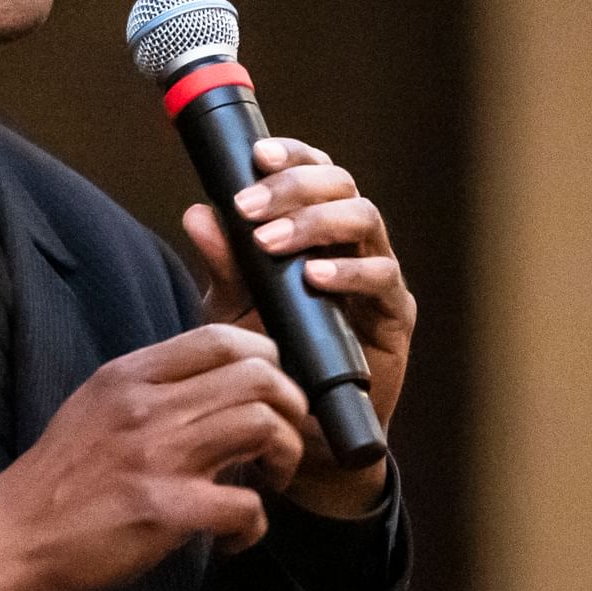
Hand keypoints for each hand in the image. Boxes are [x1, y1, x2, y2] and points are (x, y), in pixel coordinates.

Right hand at [0, 323, 308, 590]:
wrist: (9, 540)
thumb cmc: (58, 481)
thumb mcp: (96, 408)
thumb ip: (153, 390)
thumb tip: (219, 388)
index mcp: (130, 375)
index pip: (221, 337)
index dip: (267, 359)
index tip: (271, 394)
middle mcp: (146, 406)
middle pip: (259, 375)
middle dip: (291, 410)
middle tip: (279, 444)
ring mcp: (158, 457)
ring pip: (264, 426)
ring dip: (284, 458)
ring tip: (268, 482)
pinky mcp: (165, 511)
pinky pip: (247, 506)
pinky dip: (255, 526)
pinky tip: (233, 537)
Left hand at [180, 136, 414, 516]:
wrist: (299, 434)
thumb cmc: (270, 361)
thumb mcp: (233, 311)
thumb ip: (222, 264)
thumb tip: (197, 213)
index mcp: (316, 229)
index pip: (314, 171)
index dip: (291, 155)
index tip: (255, 156)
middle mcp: (352, 245)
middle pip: (342, 185)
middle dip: (294, 186)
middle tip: (248, 206)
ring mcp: (377, 277)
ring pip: (366, 220)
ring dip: (315, 223)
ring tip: (272, 241)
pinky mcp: (394, 316)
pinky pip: (383, 280)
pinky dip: (349, 273)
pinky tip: (314, 277)